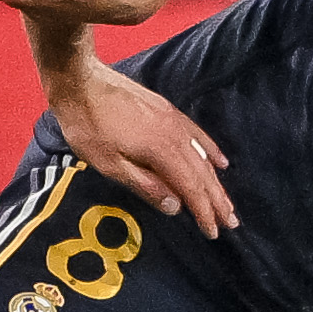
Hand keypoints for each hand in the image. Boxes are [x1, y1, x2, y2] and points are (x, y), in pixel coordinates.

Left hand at [46, 60, 233, 237]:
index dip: (203, 211)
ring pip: (202, 156)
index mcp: (161, 151)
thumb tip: (175, 206)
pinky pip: (196, 135)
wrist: (81, 80)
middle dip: (217, 200)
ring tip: (226, 202)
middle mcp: (175, 135)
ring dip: (215, 181)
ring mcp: (173, 120)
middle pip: (202, 173)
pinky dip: (210, 150)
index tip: (213, 231)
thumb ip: (144, 185)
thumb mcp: (108, 163)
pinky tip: (220, 162)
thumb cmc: (88, 125)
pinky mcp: (167, 110)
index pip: (190, 188)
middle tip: (231, 222)